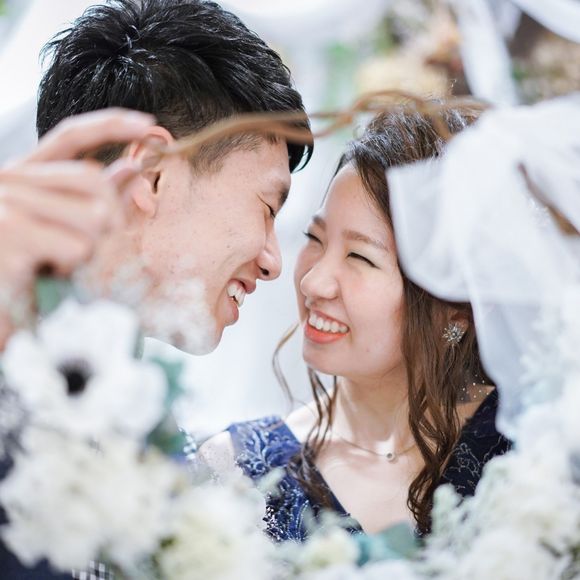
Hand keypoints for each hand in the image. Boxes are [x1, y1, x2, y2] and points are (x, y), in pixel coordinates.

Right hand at [0, 109, 154, 348]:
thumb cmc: (28, 272)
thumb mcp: (64, 230)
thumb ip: (96, 197)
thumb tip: (132, 166)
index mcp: (24, 174)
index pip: (72, 134)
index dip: (113, 125)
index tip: (151, 126)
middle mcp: (10, 179)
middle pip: (93, 179)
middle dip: (109, 218)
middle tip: (91, 249)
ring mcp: (6, 203)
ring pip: (93, 217)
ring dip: (88, 251)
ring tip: (58, 265)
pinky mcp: (10, 234)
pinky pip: (78, 247)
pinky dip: (74, 268)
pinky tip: (48, 275)